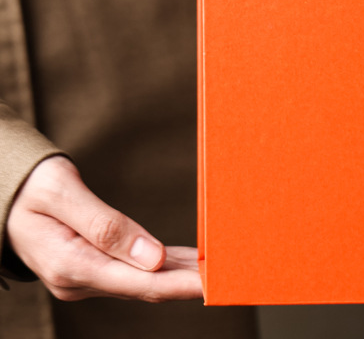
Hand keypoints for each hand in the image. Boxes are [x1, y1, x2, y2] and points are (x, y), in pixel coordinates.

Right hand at [5, 156, 201, 301]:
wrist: (3, 199)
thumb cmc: (31, 188)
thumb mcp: (63, 194)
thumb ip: (105, 225)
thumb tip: (152, 257)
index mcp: (72, 265)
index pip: (140, 283)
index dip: (181, 284)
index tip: (212, 282)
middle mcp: (80, 280)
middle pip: (147, 285)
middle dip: (189, 282)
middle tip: (230, 274)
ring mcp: (86, 277)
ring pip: (144, 279)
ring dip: (181, 274)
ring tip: (219, 267)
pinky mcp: (93, 268)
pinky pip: (135, 271)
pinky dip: (164, 266)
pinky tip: (191, 263)